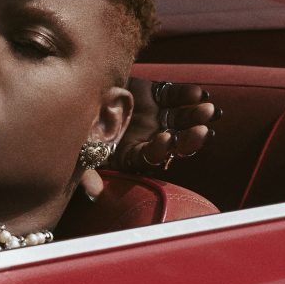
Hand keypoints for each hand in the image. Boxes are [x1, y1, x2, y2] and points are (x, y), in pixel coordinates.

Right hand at [80, 77, 215, 195]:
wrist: (77, 89)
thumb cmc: (76, 125)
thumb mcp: (78, 150)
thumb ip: (87, 173)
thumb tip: (94, 194)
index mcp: (131, 154)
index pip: (150, 157)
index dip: (159, 149)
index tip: (164, 139)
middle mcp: (147, 137)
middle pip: (174, 142)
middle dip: (189, 138)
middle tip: (202, 131)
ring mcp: (155, 116)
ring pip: (181, 120)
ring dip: (196, 116)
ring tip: (209, 110)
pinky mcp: (156, 94)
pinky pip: (176, 96)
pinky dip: (188, 95)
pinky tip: (198, 94)